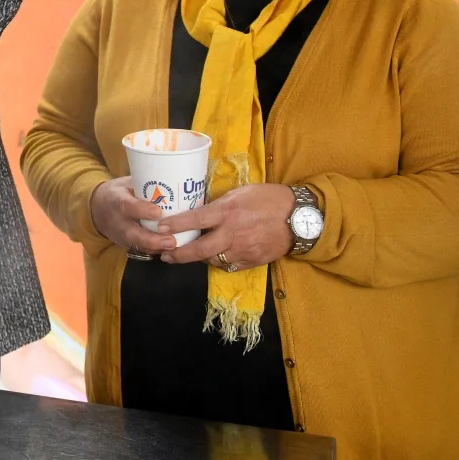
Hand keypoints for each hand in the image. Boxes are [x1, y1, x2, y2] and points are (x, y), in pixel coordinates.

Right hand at [89, 177, 175, 256]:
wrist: (97, 208)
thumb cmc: (119, 193)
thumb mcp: (127, 183)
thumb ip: (145, 185)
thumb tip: (171, 182)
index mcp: (117, 200)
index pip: (127, 206)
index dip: (142, 210)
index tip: (158, 212)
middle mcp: (117, 220)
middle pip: (132, 233)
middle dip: (152, 239)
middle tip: (171, 240)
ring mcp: (120, 235)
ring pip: (136, 245)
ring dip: (155, 248)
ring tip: (173, 247)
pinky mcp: (125, 244)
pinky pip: (139, 250)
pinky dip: (154, 251)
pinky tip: (168, 250)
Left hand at [158, 183, 295, 269]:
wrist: (299, 218)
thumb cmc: (268, 198)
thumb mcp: (240, 193)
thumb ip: (220, 204)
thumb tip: (200, 211)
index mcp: (228, 212)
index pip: (195, 220)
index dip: (176, 225)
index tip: (159, 228)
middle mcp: (232, 233)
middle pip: (199, 249)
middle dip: (178, 254)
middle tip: (165, 255)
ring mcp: (242, 250)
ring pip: (212, 260)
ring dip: (199, 258)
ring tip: (186, 255)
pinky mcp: (252, 261)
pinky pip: (229, 266)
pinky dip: (219, 262)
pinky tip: (214, 257)